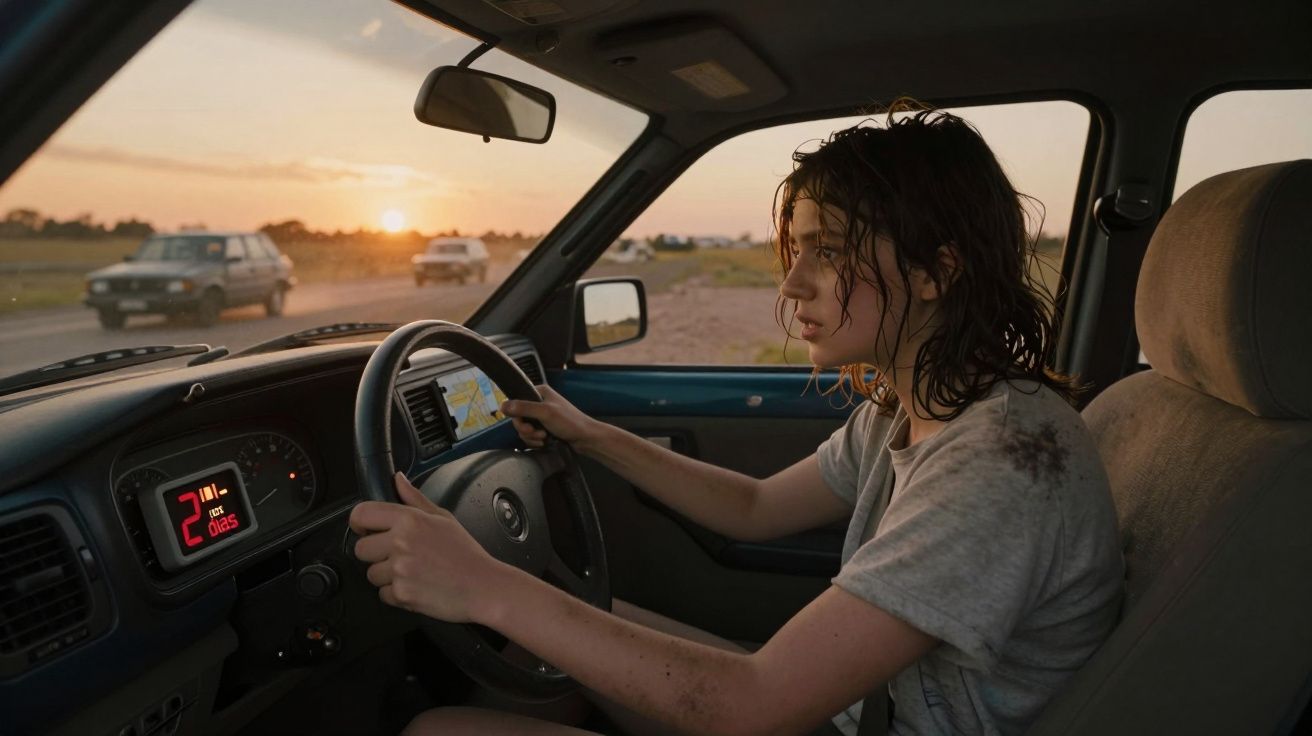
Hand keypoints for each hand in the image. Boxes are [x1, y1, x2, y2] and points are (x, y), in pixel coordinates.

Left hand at [349, 472, 506, 622]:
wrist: (483, 586)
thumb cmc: (466, 554)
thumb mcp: (443, 518)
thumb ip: (414, 498)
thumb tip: (398, 480)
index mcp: (409, 520)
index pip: (362, 514)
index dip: (359, 522)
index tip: (365, 529)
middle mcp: (400, 543)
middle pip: (361, 548)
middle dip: (375, 554)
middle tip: (398, 555)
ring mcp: (399, 570)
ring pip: (371, 574)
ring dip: (387, 576)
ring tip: (412, 572)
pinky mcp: (401, 594)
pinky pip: (383, 594)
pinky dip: (397, 593)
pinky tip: (416, 585)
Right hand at [501, 384, 600, 448]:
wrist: (586, 438)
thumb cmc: (570, 422)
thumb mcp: (545, 412)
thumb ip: (523, 408)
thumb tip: (502, 405)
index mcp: (539, 392)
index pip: (516, 403)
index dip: (517, 417)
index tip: (525, 425)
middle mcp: (539, 402)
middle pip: (519, 418)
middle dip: (526, 430)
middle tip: (537, 434)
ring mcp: (542, 416)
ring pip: (524, 429)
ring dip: (531, 437)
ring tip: (544, 438)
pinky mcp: (545, 428)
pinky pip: (531, 436)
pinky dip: (535, 441)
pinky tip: (544, 443)